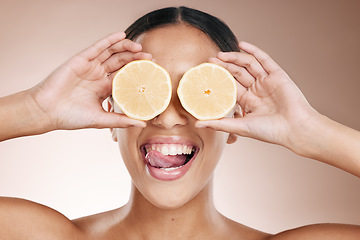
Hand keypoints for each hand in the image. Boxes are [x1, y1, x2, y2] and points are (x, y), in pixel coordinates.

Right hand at [28, 32, 149, 130]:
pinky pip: (98, 47)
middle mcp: (99, 75)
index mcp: (104, 88)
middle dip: (136, 59)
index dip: (138, 72)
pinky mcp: (81, 59)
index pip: (125, 76)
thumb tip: (143, 123)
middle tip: (150, 58)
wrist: (48, 112)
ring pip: (112, 53)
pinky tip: (121, 35)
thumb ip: (121, 120)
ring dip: (126, 48)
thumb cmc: (72, 117)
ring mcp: (90, 66)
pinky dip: (110, 40)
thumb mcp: (102, 119)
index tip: (152, 72)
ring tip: (139, 47)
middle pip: (121, 63)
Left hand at [196, 41, 316, 149]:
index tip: (206, 73)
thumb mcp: (240, 127)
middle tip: (210, 60)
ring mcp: (267, 81)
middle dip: (224, 66)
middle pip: (237, 73)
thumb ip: (219, 123)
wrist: (294, 129)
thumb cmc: (269, 131)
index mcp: (248, 101)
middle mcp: (257, 89)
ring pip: (248, 65)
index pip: (230, 86)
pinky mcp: (278, 74)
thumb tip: (198, 124)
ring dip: (234, 58)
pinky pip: (264, 59)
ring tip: (220, 55)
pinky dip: (253, 51)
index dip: (219, 79)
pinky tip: (242, 44)